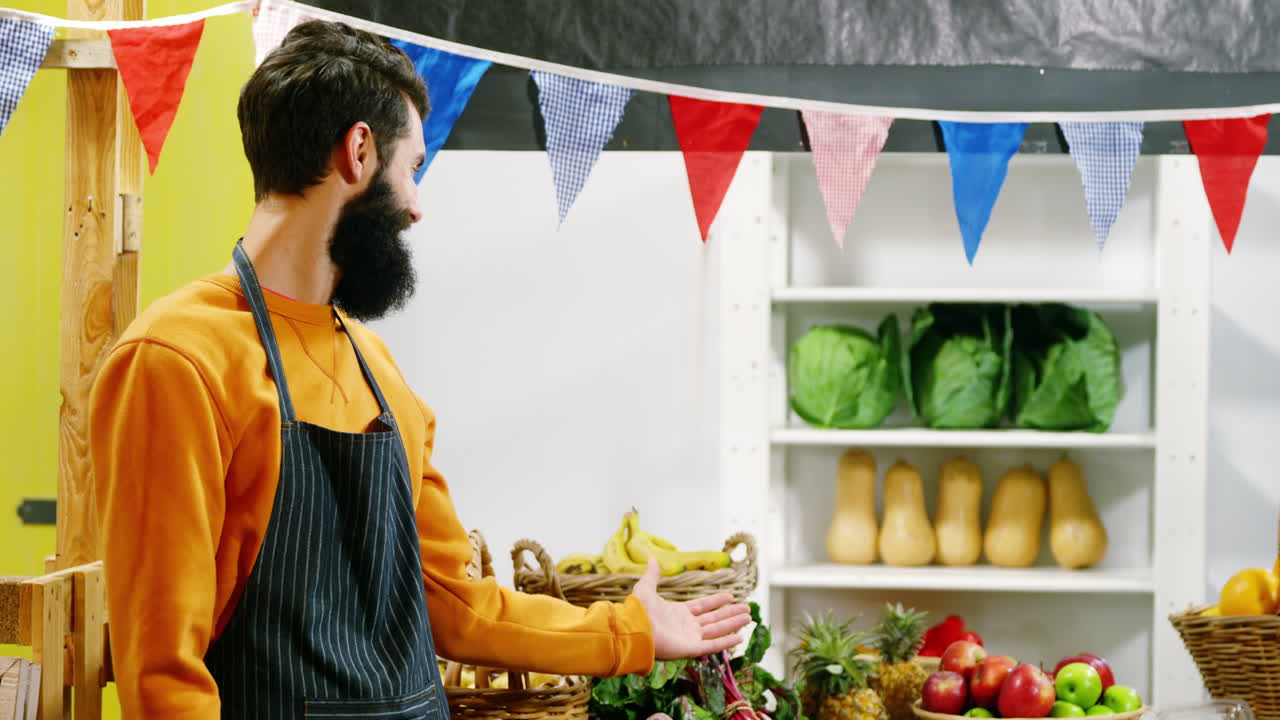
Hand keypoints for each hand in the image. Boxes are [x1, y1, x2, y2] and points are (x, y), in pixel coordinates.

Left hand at [630, 558, 751, 659]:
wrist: (634, 629)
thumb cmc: (638, 611)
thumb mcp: (646, 588)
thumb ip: (652, 575)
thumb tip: (652, 559)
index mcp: (678, 613)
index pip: (703, 606)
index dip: (716, 602)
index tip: (730, 596)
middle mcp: (686, 626)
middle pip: (714, 619)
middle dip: (730, 614)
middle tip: (747, 608)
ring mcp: (690, 638)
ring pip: (717, 630)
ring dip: (733, 624)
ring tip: (748, 617)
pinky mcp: (691, 649)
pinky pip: (713, 645)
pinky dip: (726, 641)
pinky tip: (740, 636)